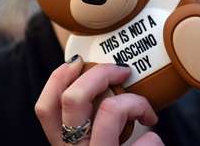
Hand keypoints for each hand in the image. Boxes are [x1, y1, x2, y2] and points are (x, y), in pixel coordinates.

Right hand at [35, 56, 163, 144]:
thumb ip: (89, 124)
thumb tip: (101, 79)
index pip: (44, 108)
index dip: (58, 78)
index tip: (78, 61)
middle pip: (73, 98)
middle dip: (100, 73)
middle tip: (122, 71)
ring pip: (110, 110)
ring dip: (136, 102)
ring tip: (147, 113)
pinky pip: (146, 141)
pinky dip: (155, 137)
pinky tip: (153, 143)